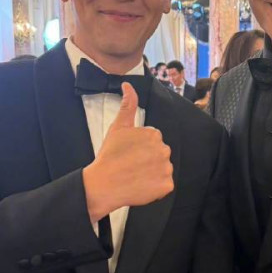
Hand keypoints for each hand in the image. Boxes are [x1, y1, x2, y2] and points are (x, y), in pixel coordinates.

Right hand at [82, 83, 173, 221]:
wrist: (104, 184)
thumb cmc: (109, 156)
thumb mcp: (118, 127)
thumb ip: (127, 105)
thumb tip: (128, 84)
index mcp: (154, 134)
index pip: (153, 142)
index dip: (140, 150)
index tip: (129, 155)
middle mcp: (164, 149)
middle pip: (159, 155)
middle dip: (148, 161)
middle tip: (131, 166)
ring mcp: (166, 168)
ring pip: (163, 170)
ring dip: (153, 174)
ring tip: (135, 177)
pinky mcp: (167, 185)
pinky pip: (165, 186)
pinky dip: (156, 188)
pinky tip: (142, 186)